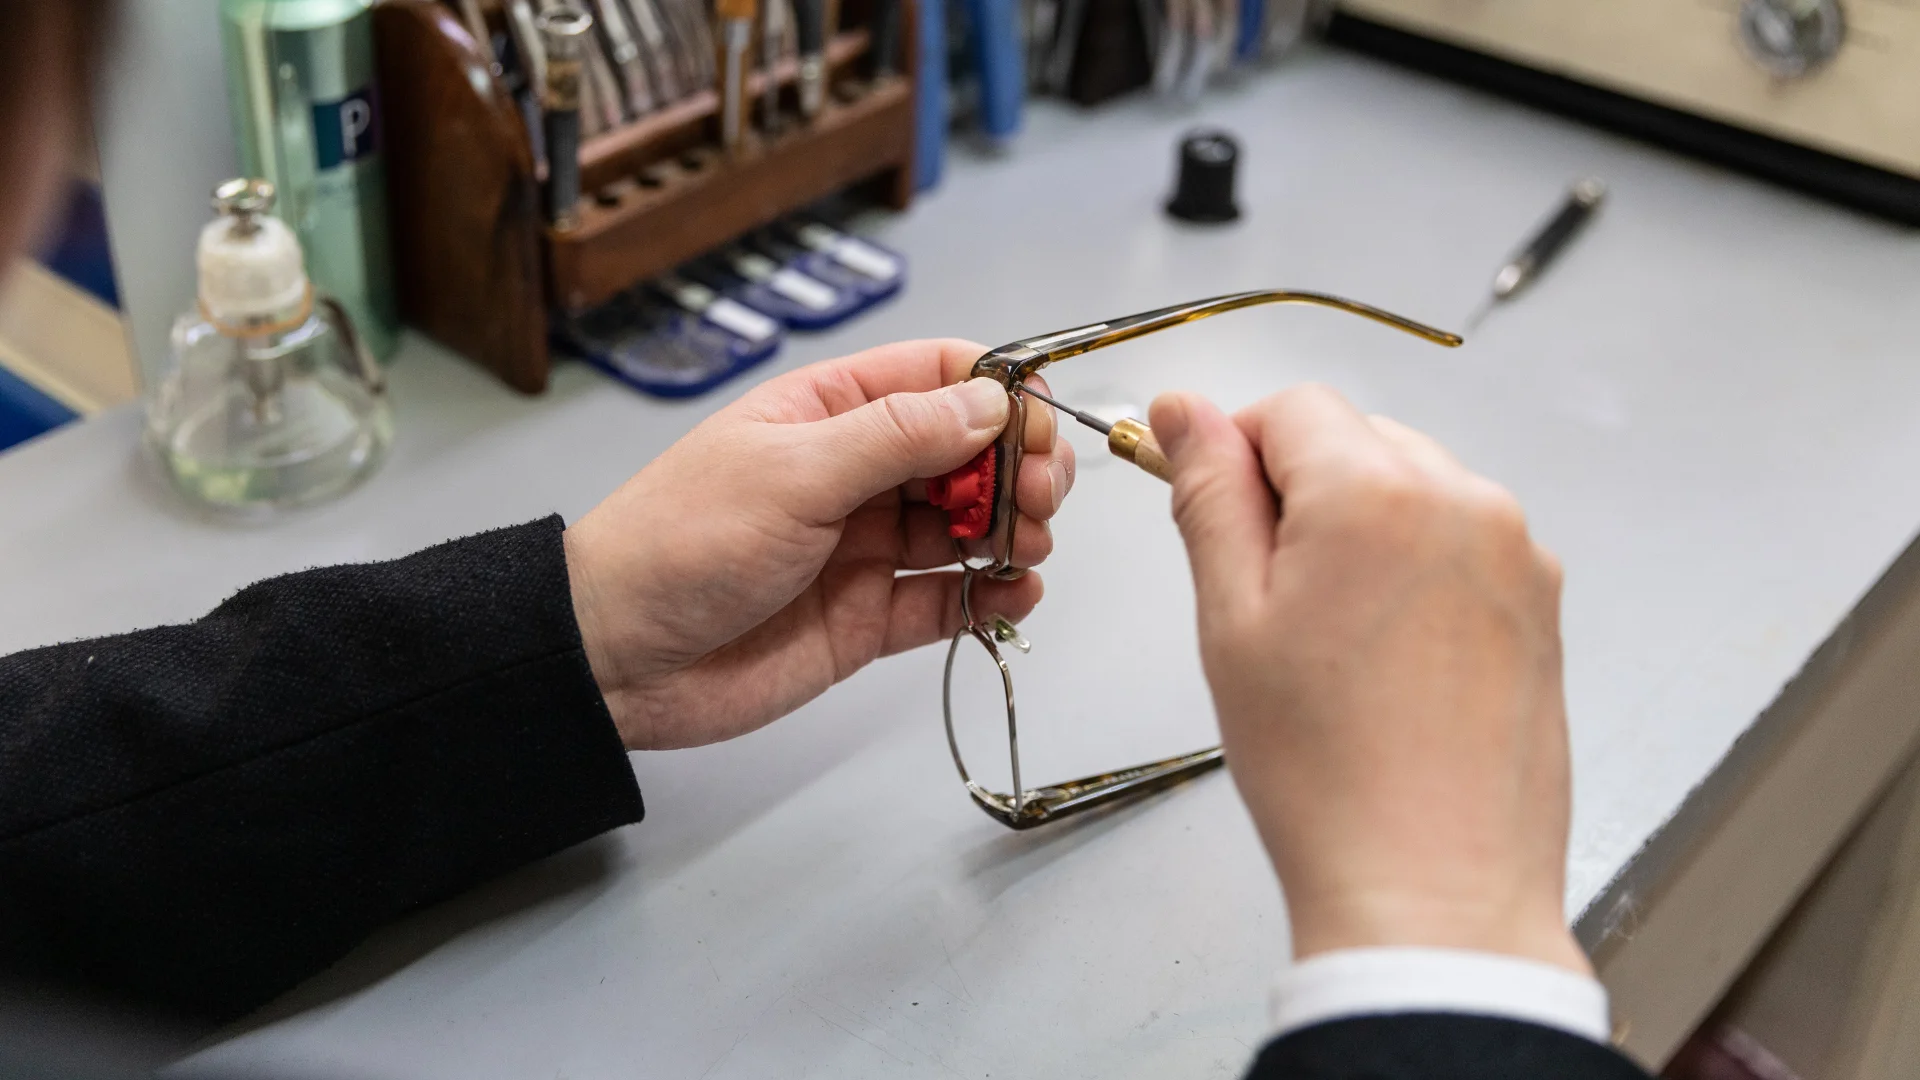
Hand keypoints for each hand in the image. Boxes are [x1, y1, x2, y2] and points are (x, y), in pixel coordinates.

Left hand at [565, 339, 1073, 750]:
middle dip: (1018, 467)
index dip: (1000, 393)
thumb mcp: (792, 472)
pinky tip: (1013, 594)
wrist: (615, 659)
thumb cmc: (677, 543)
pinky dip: (992, 596)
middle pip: (968, 453)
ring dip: (1014, 530)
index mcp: (829, 413)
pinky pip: (949, 599)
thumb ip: (898, 437)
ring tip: (1028, 546)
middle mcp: (855, 474)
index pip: (937, 378)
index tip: (1039, 424)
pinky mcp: (868, 617)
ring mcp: (865, 546)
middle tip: (1042, 494)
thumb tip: (991, 399)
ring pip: (969, 526)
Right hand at [1151, 384, 1586, 974]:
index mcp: (1376, 492)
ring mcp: (1515, 553)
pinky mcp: (1540, 603)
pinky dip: (1412, 570)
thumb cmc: (1328, 773)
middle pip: (1356, 439)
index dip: (1234, 450)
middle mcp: (1463, 502)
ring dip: (1359, 528)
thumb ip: (1209, 495)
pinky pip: (1459, 541)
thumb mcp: (1230, 620)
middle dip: (1299, 491)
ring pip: (1410, 487)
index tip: (1208, 505)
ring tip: (1328, 639)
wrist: (1434, 889)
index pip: (1290, 408)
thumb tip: (1187, 413)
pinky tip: (1383, 657)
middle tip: (1263, 595)